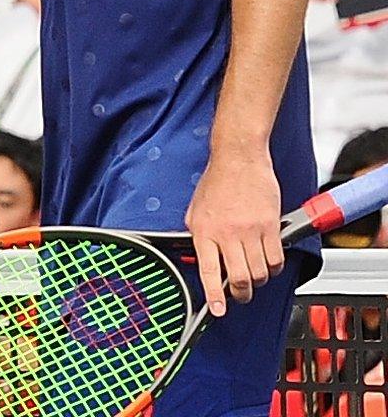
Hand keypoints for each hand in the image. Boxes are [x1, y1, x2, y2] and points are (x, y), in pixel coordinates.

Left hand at [184, 146, 283, 315]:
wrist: (238, 159)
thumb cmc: (216, 183)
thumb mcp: (195, 211)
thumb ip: (197, 236)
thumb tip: (196, 259)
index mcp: (204, 231)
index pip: (209, 271)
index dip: (214, 295)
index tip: (218, 310)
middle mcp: (227, 234)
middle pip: (240, 278)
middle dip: (240, 294)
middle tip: (239, 294)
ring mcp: (251, 231)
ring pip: (260, 273)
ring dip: (258, 281)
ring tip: (254, 277)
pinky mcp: (271, 226)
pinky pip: (276, 259)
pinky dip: (274, 268)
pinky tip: (268, 263)